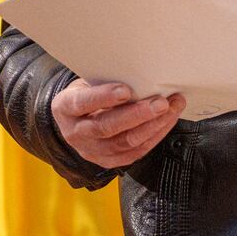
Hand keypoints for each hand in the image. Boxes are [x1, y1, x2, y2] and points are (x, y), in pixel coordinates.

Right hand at [50, 78, 185, 169]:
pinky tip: (166, 121)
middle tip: (160, 103)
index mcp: (65, 108)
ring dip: (152, 126)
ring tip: (171, 109)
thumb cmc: (87, 93)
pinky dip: (155, 136)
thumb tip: (141, 73)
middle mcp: (75, 132)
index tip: (126, 90)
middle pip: (106, 127)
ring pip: (124, 143)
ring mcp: (91, 150)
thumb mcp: (88, 81)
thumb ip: (107, 80)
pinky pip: (135, 152)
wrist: (78, 118)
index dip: (103, 97)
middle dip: (137, 115)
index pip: (82, 103)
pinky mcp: (108, 161)